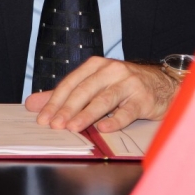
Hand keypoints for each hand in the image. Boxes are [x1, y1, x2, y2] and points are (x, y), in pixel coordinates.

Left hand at [24, 57, 177, 132]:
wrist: (162, 85)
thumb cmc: (123, 86)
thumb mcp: (94, 85)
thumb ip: (64, 95)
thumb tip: (33, 104)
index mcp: (96, 66)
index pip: (71, 82)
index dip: (55, 101)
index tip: (43, 118)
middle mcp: (112, 70)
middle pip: (85, 90)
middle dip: (67, 109)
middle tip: (54, 125)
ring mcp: (129, 83)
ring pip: (104, 99)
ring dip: (87, 114)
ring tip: (73, 127)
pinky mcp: (144, 98)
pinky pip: (127, 111)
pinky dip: (115, 121)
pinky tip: (103, 128)